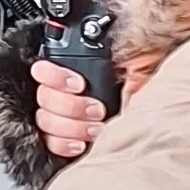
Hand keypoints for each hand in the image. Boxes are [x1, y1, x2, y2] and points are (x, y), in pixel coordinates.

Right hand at [31, 45, 165, 163]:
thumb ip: (106, 52)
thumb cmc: (135, 72)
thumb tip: (102, 44)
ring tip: (96, 128)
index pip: (41, 70)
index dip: (55, 78)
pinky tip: (81, 143)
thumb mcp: (123, 53)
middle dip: (72, 107)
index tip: (79, 85)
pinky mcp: (65, 137)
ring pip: (45, 121)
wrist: (148, 102)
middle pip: (44, 99)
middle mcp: (59, 89)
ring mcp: (59, 114)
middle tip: (97, 110)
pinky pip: (50, 143)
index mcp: (68, 67)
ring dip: (71, 127)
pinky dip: (64, 145)